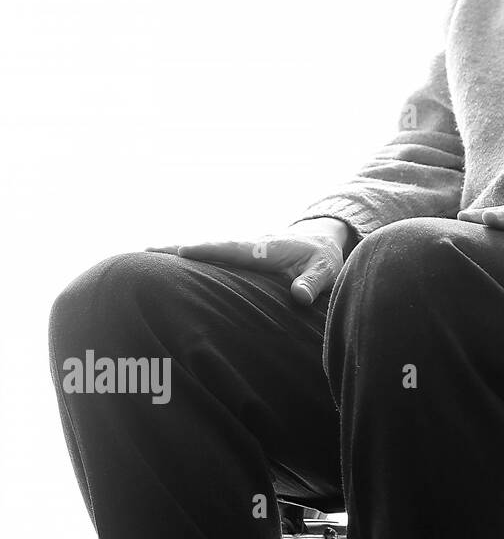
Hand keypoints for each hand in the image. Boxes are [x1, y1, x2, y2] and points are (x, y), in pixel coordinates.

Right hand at [161, 219, 350, 304]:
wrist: (318, 241)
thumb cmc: (322, 258)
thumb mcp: (326, 271)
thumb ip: (314, 283)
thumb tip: (300, 297)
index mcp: (265, 247)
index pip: (233, 249)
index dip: (209, 250)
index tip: (184, 251)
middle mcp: (246, 245)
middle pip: (208, 246)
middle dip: (179, 248)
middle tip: (146, 250)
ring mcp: (239, 251)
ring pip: (204, 251)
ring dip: (175, 253)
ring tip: (142, 256)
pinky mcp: (236, 258)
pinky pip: (209, 258)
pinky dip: (186, 259)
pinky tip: (163, 266)